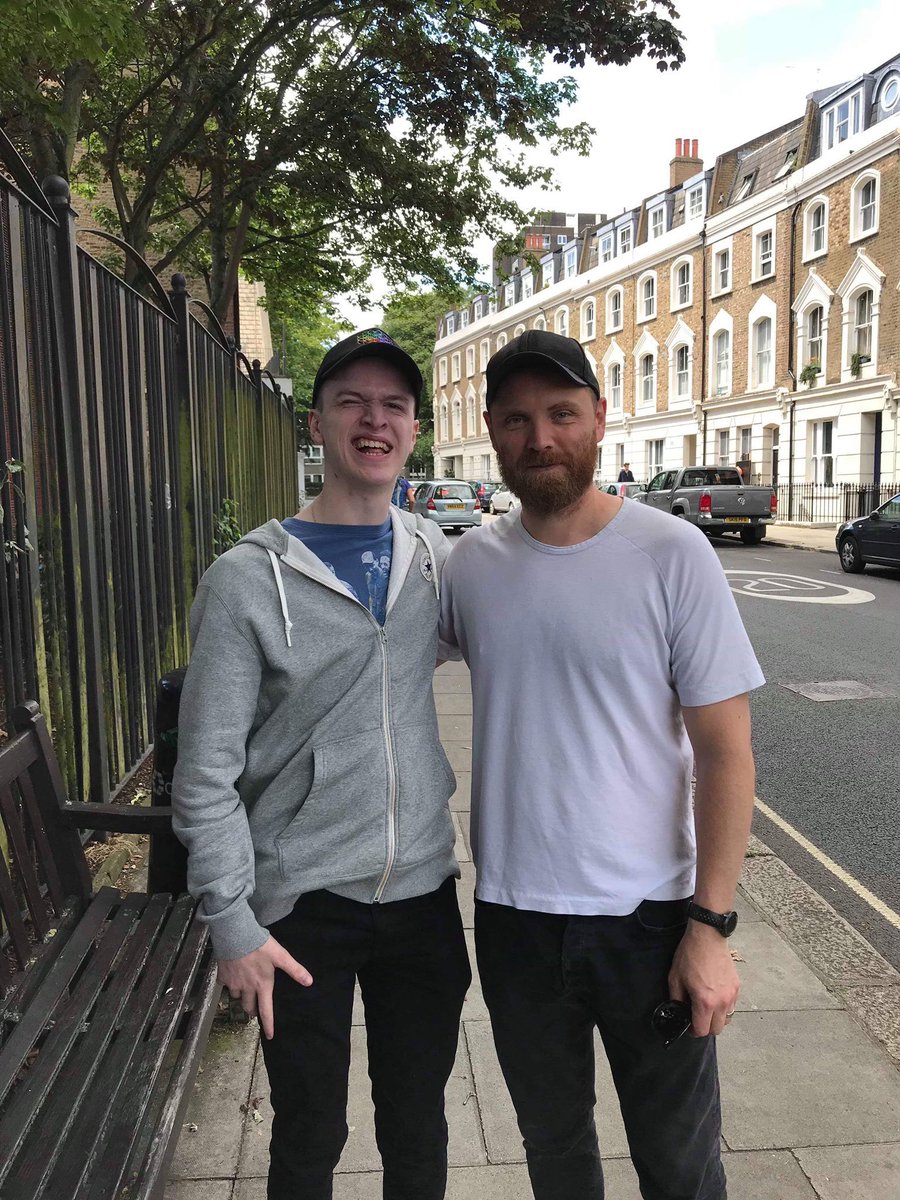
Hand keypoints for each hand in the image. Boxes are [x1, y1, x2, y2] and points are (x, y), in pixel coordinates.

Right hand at [217, 936, 312, 1039]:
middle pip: (248, 1007)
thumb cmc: (260, 945)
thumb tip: (309, 982)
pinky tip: (233, 975)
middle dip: (252, 1009)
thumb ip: (294, 969)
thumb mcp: (280, 956)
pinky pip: (225, 985)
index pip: (266, 1010)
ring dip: (241, 995)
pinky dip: (229, 983)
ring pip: (236, 996)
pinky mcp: (223, 976)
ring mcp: (233, 983)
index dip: (268, 1024)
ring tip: (244, 989)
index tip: (270, 1036)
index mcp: (262, 985)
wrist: (236, 934)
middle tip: (255, 1008)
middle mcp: (247, 988)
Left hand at [668, 922, 738, 1037]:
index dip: (693, 1031)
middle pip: (717, 1029)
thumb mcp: (675, 978)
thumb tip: (678, 1011)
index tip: (688, 1025)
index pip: (702, 1031)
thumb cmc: (690, 955)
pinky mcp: (737, 987)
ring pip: (727, 1019)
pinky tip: (715, 996)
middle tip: (696, 1017)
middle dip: (706, 1027)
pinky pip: (732, 1006)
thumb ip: (676, 999)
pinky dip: (724, 1007)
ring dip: (717, 1018)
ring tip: (706, 1007)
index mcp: (705, 1002)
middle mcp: (722, 1002)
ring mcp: (732, 995)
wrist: (707, 936)